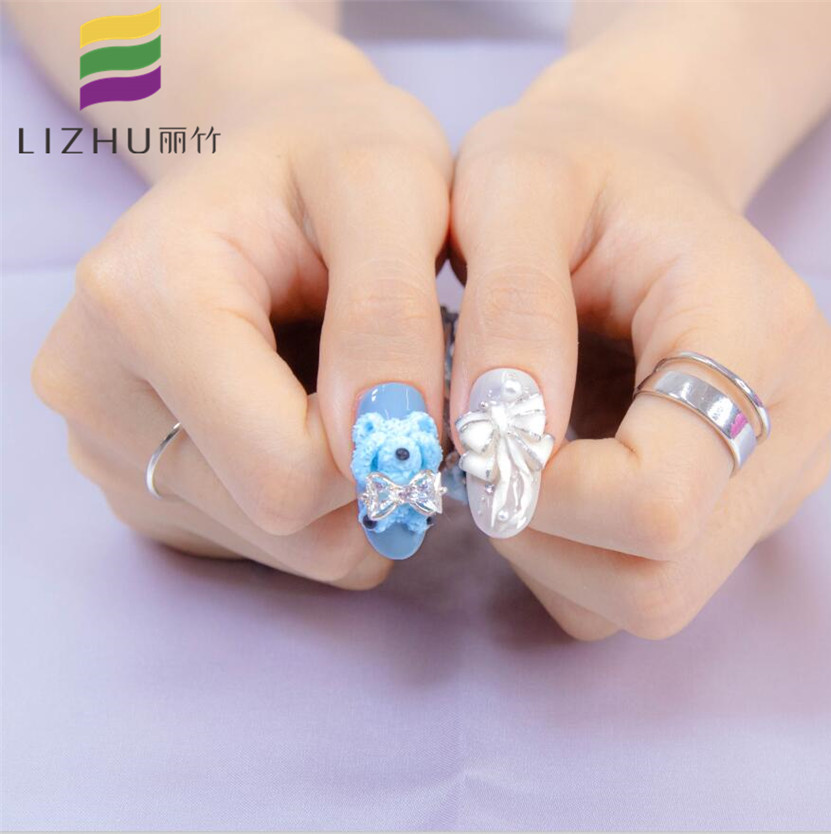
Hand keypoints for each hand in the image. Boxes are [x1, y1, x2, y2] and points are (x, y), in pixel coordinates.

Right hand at [32, 28, 451, 587]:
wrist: (274, 156)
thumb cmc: (334, 156)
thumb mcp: (389, 187)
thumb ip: (389, 311)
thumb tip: (385, 446)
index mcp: (139, 299)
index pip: (285, 471)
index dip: (380, 446)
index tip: (418, 386)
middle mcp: (92, 383)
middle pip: (278, 516)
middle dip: (366, 468)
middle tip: (390, 384)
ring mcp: (102, 442)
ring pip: (278, 543)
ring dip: (345, 486)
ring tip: (340, 385)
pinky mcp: (133, 481)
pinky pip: (259, 543)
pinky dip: (311, 498)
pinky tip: (302, 411)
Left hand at [449, 68, 830, 638]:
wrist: (636, 171)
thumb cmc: (573, 167)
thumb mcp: (515, 184)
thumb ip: (510, 305)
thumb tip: (501, 441)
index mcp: (759, 331)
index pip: (658, 500)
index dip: (541, 495)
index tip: (476, 436)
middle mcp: (796, 423)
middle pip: (658, 583)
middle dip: (538, 536)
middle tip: (484, 453)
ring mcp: (777, 476)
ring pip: (649, 600)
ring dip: (549, 551)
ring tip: (515, 454)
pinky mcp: (742, 505)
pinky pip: (640, 589)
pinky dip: (572, 558)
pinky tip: (551, 475)